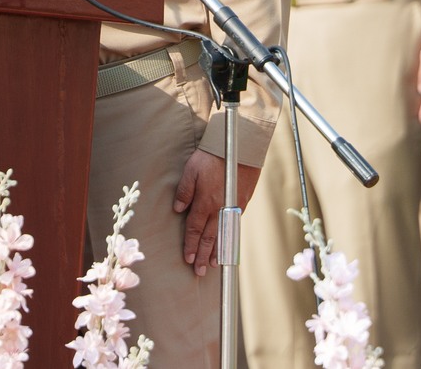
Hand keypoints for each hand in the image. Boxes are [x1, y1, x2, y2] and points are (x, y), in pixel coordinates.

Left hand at [173, 150, 261, 274]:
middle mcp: (220, 208)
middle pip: (209, 237)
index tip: (188, 259)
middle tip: (199, 271)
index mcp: (205, 202)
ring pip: (223, 234)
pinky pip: (233, 225)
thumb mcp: (191, 169)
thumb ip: (184, 191)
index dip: (190, 245)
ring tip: (213, 264)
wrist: (240, 148)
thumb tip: (178, 209)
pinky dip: (229, 237)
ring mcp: (233, 207)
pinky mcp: (243, 202)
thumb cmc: (212, 156)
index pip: (195, 229)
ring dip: (217, 251)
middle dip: (203, 255)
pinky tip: (226, 243)